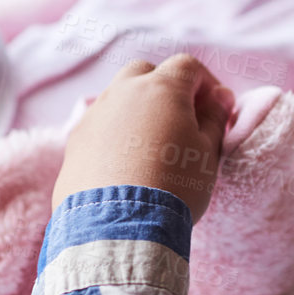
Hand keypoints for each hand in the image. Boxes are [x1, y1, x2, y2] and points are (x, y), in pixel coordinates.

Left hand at [51, 54, 236, 219]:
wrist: (120, 227)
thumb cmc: (174, 187)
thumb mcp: (207, 152)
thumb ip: (215, 117)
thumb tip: (218, 97)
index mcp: (160, 88)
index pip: (187, 67)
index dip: (206, 83)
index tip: (217, 108)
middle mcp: (122, 92)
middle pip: (145, 73)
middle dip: (166, 87)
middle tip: (183, 120)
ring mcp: (94, 115)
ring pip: (118, 97)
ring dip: (138, 110)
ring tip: (152, 144)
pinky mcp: (75, 142)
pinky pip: (99, 125)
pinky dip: (115, 133)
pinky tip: (125, 163)